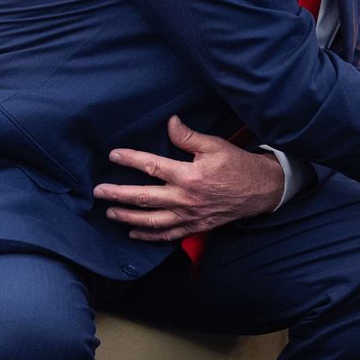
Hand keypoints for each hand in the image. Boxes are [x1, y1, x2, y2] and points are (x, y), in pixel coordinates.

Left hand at [93, 115, 285, 240]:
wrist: (261, 190)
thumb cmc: (238, 165)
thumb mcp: (215, 145)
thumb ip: (189, 136)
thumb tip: (170, 123)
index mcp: (189, 175)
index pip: (152, 166)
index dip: (130, 159)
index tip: (113, 155)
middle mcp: (185, 198)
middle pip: (144, 197)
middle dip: (118, 194)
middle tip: (98, 191)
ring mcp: (189, 216)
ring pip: (151, 220)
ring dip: (127, 218)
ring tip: (110, 213)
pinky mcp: (195, 227)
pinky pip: (167, 235)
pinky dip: (148, 236)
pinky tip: (133, 233)